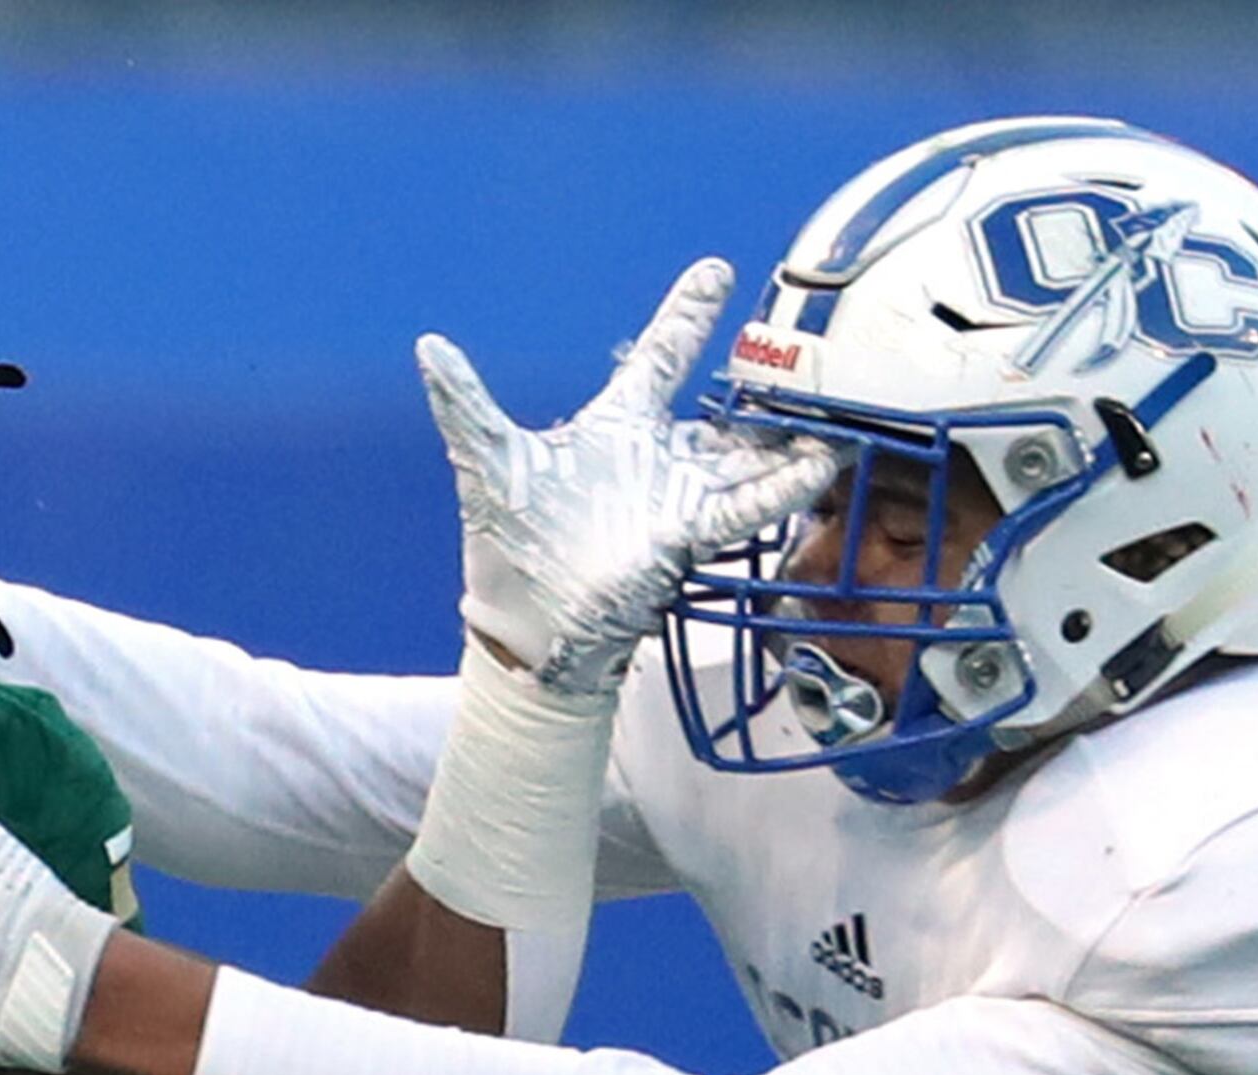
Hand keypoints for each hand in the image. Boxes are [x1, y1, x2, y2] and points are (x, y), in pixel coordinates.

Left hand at [420, 258, 831, 694]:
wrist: (524, 620)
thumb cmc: (509, 542)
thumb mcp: (487, 461)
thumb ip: (465, 403)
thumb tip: (427, 345)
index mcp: (615, 425)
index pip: (660, 355)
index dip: (686, 315)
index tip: (715, 271)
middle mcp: (657, 456)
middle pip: (721, 411)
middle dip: (762, 391)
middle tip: (802, 361)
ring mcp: (678, 495)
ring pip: (745, 458)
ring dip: (784, 444)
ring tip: (830, 425)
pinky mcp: (686, 536)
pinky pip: (743, 507)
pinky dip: (777, 489)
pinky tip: (813, 468)